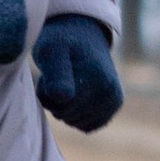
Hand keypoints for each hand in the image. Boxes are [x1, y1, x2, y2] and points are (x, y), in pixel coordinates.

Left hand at [33, 15, 122, 133]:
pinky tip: (77, 96)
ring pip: (75, 122)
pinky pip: (87, 126)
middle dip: (54, 101)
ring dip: (64, 107)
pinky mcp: (114, 105)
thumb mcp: (50, 50)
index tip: (47, 74)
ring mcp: (114, 98)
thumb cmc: (61, 42)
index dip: (45, 93)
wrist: (83, 34)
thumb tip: (63, 98)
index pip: (60, 105)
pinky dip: (77, 115)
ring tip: (67, 83)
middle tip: (56, 77)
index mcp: (95, 75)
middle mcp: (109, 88)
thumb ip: (55, 73)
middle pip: (67, 115)